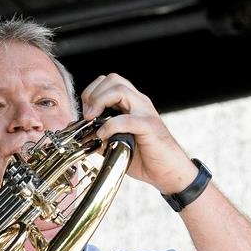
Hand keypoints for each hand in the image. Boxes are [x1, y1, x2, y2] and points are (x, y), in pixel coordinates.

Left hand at [81, 73, 197, 194]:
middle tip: (88, 116)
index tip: (85, 114)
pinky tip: (103, 135)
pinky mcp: (149, 126)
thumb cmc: (145, 157)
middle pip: (113, 79)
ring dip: (100, 102)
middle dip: (93, 94)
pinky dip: (110, 125)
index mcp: (131, 103)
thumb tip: (83, 134)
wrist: (167, 171)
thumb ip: (101, 136)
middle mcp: (139, 102)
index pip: (108, 82)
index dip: (91, 93)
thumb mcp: (116, 144)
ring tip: (93, 120)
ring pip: (120, 90)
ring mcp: (145, 112)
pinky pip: (126, 119)